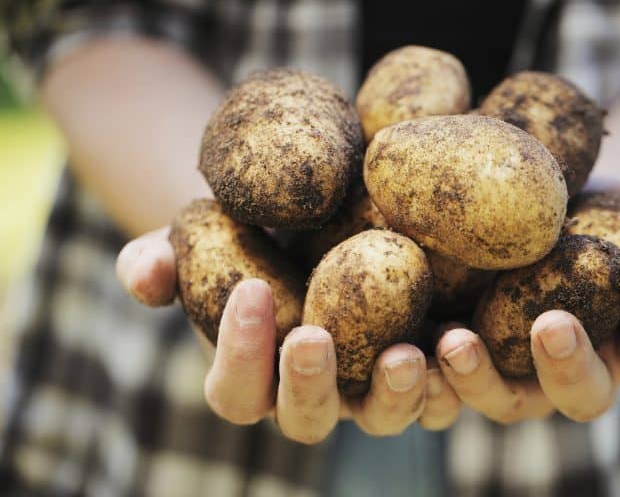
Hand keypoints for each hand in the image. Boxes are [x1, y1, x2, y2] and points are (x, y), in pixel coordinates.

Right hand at [116, 229, 454, 442]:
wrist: (310, 221)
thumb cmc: (247, 235)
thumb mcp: (200, 238)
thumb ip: (162, 259)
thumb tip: (140, 274)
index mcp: (255, 376)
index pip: (235, 389)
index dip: (236, 352)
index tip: (248, 290)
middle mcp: (312, 393)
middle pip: (307, 419)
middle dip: (308, 385)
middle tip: (312, 337)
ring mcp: (368, 387)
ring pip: (380, 419)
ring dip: (393, 396)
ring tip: (405, 354)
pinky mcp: (419, 367)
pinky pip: (438, 395)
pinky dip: (450, 380)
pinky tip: (457, 341)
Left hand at [430, 172, 619, 424]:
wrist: (544, 207)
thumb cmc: (602, 206)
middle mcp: (580, 369)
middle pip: (584, 393)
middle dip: (569, 364)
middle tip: (552, 323)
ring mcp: (520, 372)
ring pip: (507, 401)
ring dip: (481, 380)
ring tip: (456, 341)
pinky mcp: (469, 360)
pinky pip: (449, 384)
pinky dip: (431, 374)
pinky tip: (408, 344)